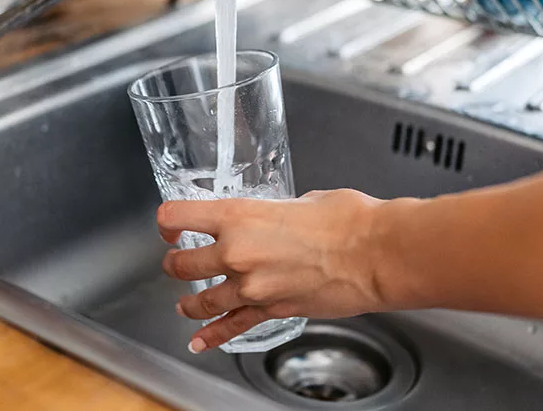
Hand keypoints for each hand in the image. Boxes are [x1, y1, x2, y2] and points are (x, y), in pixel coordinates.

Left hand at [157, 188, 386, 352]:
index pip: (178, 215)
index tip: (169, 224)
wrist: (374, 254)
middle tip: (176, 261)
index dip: (167, 220)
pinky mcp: (271, 311)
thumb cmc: (348, 221)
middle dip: (175, 263)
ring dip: (189, 302)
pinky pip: (232, 326)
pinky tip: (200, 341)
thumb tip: (279, 216)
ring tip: (185, 302)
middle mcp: (236, 253)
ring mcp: (251, 287)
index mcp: (239, 216)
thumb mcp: (302, 200)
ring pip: (201, 300)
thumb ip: (277, 211)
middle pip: (181, 264)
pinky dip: (212, 336)